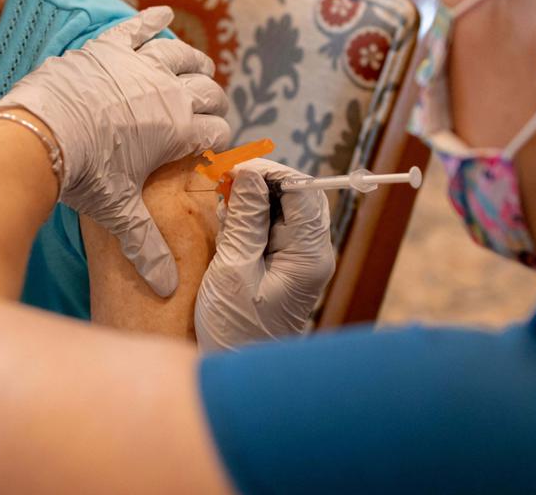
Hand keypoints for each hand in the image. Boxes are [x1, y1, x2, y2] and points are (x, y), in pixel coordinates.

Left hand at [0, 7, 229, 296]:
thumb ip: (146, 246)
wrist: (41, 135)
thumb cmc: (83, 174)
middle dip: (212, 102)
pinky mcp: (112, 47)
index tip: (211, 146)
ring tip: (198, 67)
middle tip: (205, 111)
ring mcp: (141, 65)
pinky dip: (153, 18)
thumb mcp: (118, 210)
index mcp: (178, 130)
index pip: (215, 132)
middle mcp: (169, 92)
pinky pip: (140, 25)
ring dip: (194, 61)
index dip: (217, 140)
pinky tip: (162, 14)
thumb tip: (167, 290)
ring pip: (183, 55)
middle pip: (207, 91)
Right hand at [195, 159, 335, 351]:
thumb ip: (244, 219)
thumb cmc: (235, 327)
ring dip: (254, 197)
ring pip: (285, 208)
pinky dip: (251, 216)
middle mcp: (313, 253)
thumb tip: (250, 173)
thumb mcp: (233, 269)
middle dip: (262, 181)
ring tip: (222, 197)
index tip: (234, 166)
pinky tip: (227, 219)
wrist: (238, 369)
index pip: (302, 192)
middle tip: (224, 178)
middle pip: (298, 196)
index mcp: (309, 255)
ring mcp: (301, 260)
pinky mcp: (285, 265)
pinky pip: (273, 227)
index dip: (269, 171)